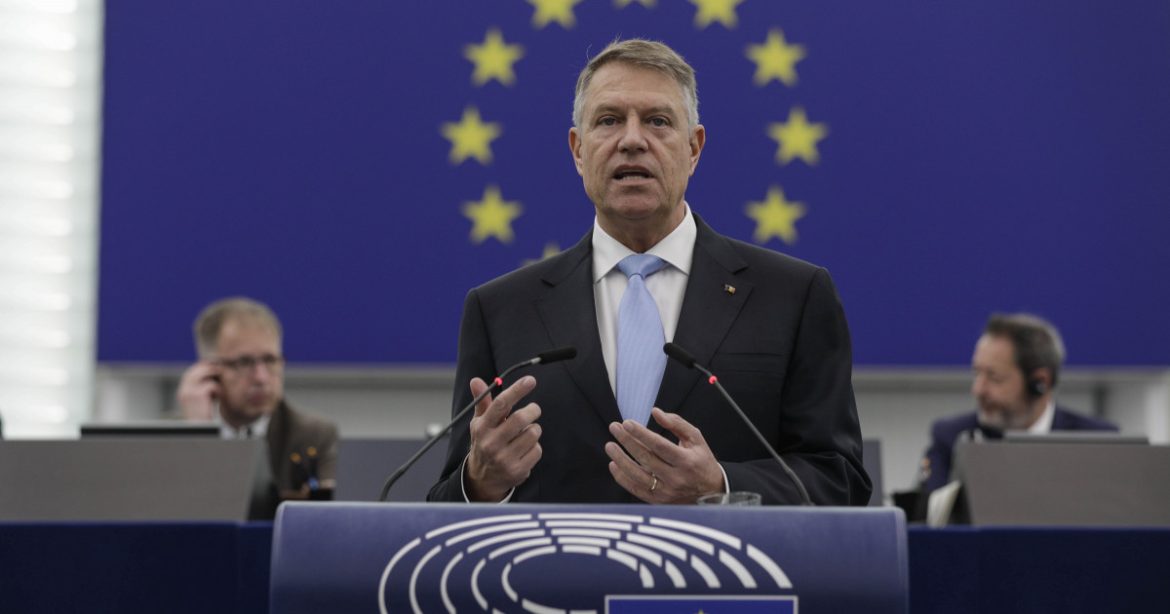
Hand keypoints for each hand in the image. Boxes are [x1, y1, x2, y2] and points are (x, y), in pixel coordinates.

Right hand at [176, 361, 221, 420]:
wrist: (201, 429)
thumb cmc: (203, 415)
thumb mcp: (199, 400)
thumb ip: (201, 388)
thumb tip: (211, 375)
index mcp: (182, 390)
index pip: (192, 371)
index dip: (204, 368)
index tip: (216, 369)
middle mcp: (183, 389)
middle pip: (198, 369)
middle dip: (212, 369)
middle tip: (222, 373)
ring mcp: (189, 391)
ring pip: (206, 373)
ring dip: (216, 378)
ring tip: (219, 389)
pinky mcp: (198, 395)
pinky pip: (212, 385)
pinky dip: (218, 390)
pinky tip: (219, 398)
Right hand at [464, 375, 541, 501]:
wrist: (483, 479)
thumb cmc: (485, 443)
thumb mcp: (480, 423)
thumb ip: (482, 401)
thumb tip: (476, 380)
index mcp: (482, 428)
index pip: (500, 404)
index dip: (517, 390)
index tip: (530, 380)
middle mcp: (491, 443)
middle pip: (520, 419)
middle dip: (533, 410)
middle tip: (534, 409)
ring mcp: (504, 458)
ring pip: (532, 433)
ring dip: (534, 429)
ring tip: (526, 432)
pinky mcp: (517, 470)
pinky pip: (537, 450)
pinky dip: (535, 446)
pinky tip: (525, 449)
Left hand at [605, 407, 724, 503]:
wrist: (712, 491)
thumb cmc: (701, 461)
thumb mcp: (696, 438)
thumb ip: (676, 423)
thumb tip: (655, 412)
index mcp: (686, 461)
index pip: (659, 445)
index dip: (641, 433)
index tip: (626, 423)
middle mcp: (676, 478)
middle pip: (645, 458)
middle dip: (627, 441)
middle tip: (614, 428)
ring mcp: (666, 492)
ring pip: (637, 476)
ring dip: (620, 460)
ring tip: (610, 446)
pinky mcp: (659, 501)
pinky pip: (636, 489)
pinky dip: (622, 478)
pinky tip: (614, 465)